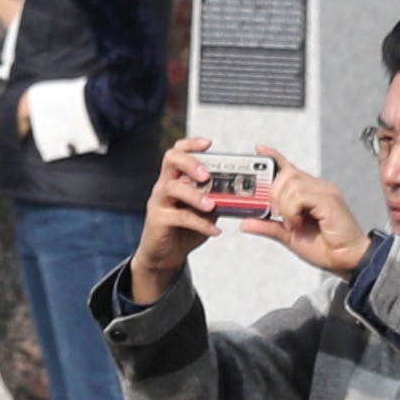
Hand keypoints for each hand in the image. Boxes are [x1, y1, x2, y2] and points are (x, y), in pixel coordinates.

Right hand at [132, 141, 222, 299]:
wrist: (165, 255)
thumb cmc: (186, 229)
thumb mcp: (205, 211)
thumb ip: (217, 198)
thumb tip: (241, 191)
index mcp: (176, 179)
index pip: (178, 152)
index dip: (191, 144)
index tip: (209, 143)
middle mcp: (164, 186)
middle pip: (171, 160)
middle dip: (191, 163)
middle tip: (208, 175)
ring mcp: (159, 202)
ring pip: (172, 187)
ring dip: (195, 195)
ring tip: (212, 206)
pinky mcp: (158, 220)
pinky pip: (179, 217)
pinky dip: (201, 224)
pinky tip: (215, 231)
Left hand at [241, 161, 373, 274]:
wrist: (347, 260)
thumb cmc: (325, 247)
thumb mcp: (288, 236)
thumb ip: (268, 226)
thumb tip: (245, 222)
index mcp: (309, 192)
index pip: (290, 169)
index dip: (275, 158)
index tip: (259, 149)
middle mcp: (318, 188)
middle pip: (286, 175)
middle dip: (274, 194)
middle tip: (277, 214)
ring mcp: (325, 192)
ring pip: (291, 184)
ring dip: (284, 206)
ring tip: (292, 223)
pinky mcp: (330, 200)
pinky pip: (301, 195)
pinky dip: (292, 210)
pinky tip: (298, 223)